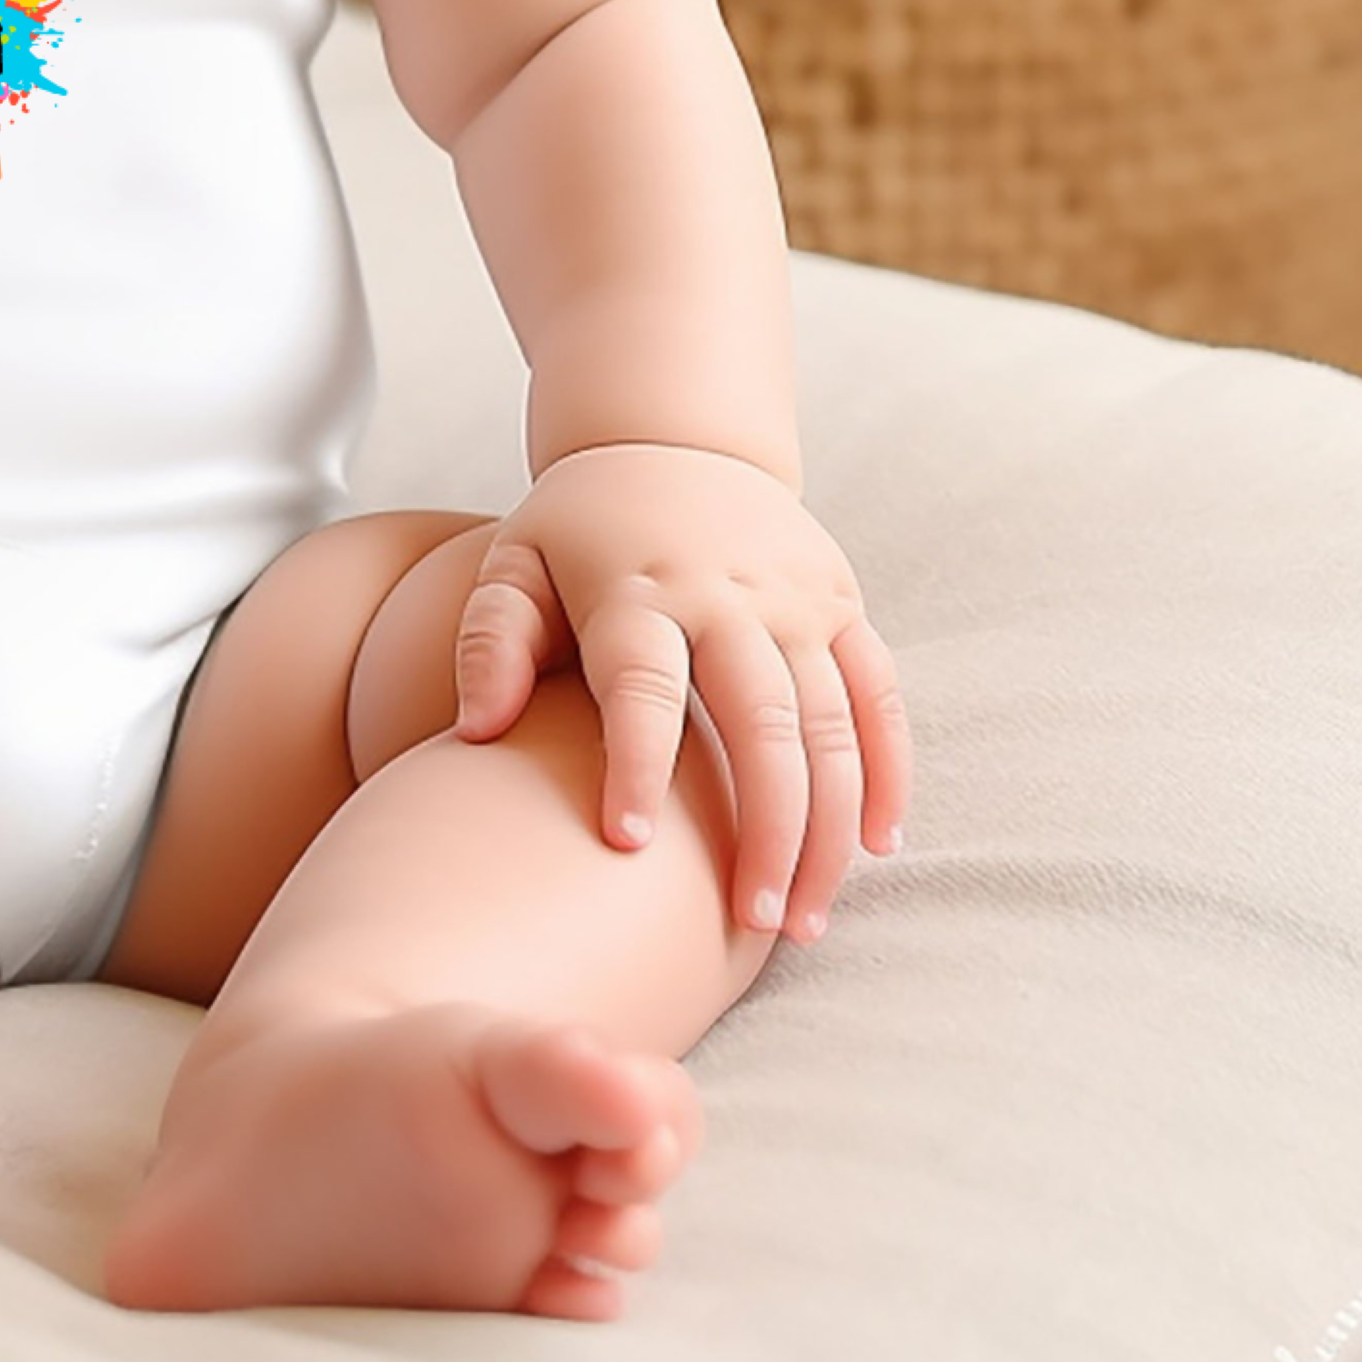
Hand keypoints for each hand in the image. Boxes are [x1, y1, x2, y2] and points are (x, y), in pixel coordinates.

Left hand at [452, 443, 909, 943]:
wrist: (670, 436)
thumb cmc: (578, 528)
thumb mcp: (513, 561)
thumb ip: (490, 641)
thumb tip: (475, 732)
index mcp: (637, 590)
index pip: (641, 687)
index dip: (635, 764)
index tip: (625, 846)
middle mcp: (726, 596)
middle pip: (761, 722)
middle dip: (766, 828)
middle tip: (753, 924)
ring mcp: (794, 599)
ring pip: (831, 725)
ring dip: (827, 827)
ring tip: (802, 920)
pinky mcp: (839, 602)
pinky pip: (879, 694)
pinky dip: (886, 770)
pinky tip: (876, 846)